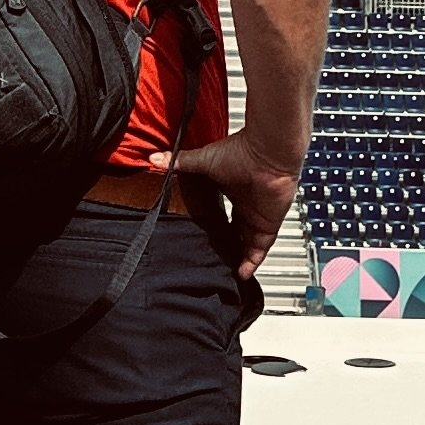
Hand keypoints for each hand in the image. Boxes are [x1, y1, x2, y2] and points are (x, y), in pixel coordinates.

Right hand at [161, 132, 300, 282]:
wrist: (266, 153)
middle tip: (212, 259)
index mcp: (232, 190)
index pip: (223, 215)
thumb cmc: (241, 151)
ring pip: (248, 245)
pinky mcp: (268, 225)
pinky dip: (251, 262)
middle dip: (226, 246)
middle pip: (236, 233)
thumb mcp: (203, 160)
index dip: (214, 228)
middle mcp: (247, 205)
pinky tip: (241, 273)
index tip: (202, 239)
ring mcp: (258, 216)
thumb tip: (155, 159)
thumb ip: (181, 162)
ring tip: (224, 272)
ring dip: (237, 258)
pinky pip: (260, 250)